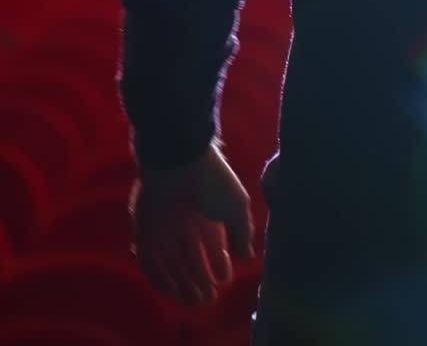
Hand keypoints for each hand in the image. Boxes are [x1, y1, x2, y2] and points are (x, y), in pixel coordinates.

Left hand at [130, 142, 254, 306]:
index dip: (219, 261)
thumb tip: (247, 256)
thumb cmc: (213, 182)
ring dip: (181, 283)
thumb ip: (242, 233)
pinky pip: (149, 262)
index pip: (213, 242)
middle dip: (201, 278)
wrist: (179, 162)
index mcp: (208, 212)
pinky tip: (174, 290)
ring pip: (171, 263)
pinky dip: (160, 277)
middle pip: (191, 257)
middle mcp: (186, 222)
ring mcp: (164, 228)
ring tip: (194, 299)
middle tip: (209, 298)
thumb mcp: (236, 206)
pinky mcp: (144, 233)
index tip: (226, 278)